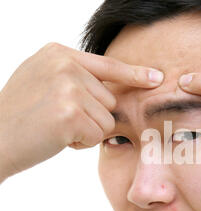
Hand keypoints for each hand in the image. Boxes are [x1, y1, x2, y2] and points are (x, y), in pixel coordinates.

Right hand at [0, 42, 163, 180]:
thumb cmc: (20, 115)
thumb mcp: (45, 81)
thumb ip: (76, 78)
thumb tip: (113, 87)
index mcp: (59, 53)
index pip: (108, 65)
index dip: (135, 74)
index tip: (157, 78)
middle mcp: (65, 65)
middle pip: (110, 100)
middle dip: (92, 118)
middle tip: (60, 120)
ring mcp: (68, 87)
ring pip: (107, 120)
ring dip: (86, 132)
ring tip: (56, 128)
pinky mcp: (69, 113)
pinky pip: (97, 135)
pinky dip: (80, 143)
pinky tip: (56, 138)